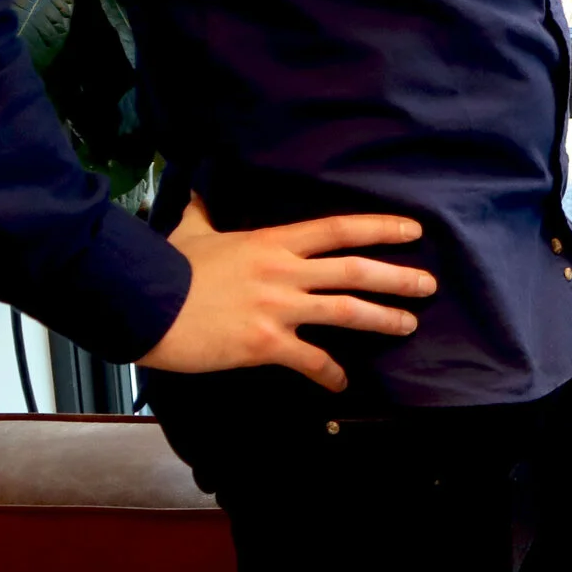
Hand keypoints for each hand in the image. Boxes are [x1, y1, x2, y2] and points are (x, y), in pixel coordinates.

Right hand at [137, 195, 437, 392]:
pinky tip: (343, 383)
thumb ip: (203, 211)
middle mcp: (284, 271)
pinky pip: (311, 359)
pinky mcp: (264, 343)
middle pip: (356, 270)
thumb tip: (194, 188)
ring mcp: (278, 307)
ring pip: (346, 310)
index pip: (339, 228)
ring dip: (383, 318)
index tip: (413, 229)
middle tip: (429, 285)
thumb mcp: (191, 231)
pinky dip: (330, 373)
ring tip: (409, 325)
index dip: (380, 227)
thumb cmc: (165, 268)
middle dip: (398, 277)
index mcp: (273, 242)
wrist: (141, 304)